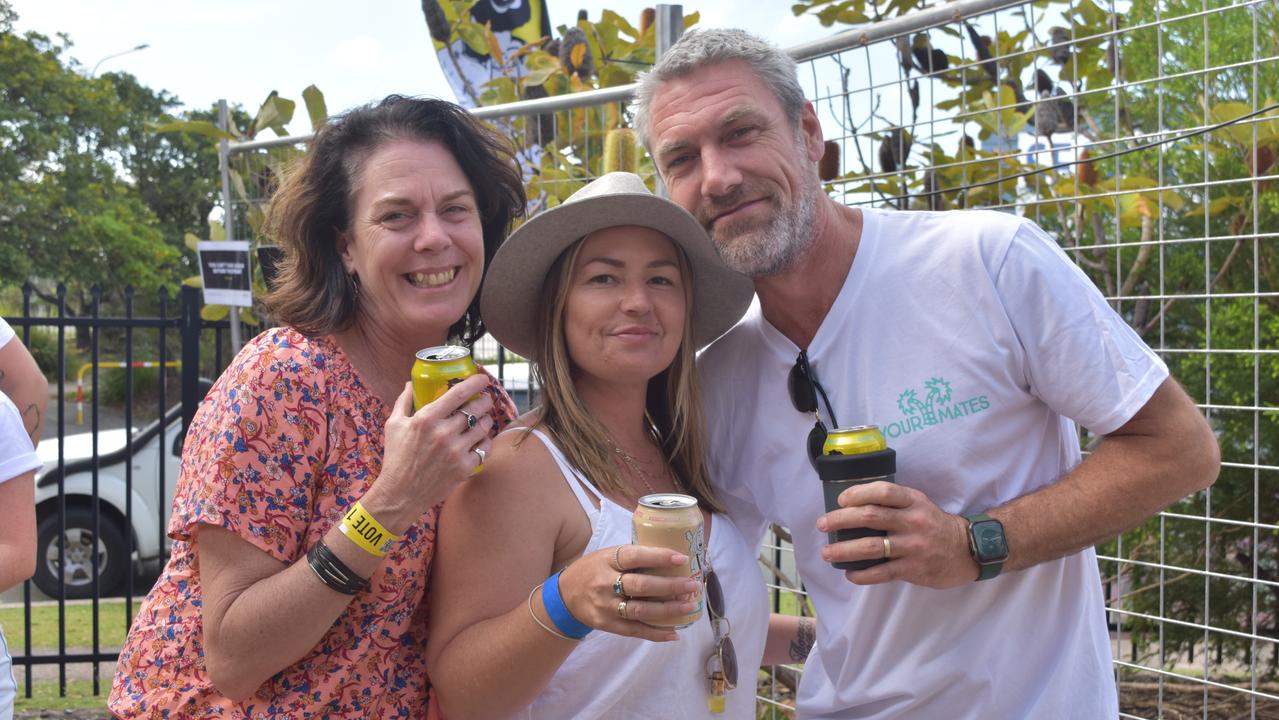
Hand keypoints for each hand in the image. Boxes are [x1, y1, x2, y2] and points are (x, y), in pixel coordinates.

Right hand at [365, 375, 495, 530]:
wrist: (400, 494)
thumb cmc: (396, 458)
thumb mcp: (394, 425)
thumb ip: (404, 401)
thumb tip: (411, 383)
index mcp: (426, 418)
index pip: (459, 393)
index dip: (476, 382)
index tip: (483, 378)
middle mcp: (443, 432)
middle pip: (476, 408)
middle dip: (485, 401)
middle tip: (485, 401)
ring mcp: (455, 451)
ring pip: (483, 427)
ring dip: (486, 420)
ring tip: (483, 419)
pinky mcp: (463, 467)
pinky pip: (484, 448)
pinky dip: (484, 442)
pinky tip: (480, 440)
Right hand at [557, 544, 700, 641]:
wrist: (564, 595)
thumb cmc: (594, 570)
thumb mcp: (606, 555)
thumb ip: (632, 557)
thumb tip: (671, 557)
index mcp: (606, 560)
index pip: (634, 557)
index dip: (658, 557)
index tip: (681, 559)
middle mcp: (605, 583)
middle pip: (641, 586)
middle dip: (669, 586)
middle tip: (692, 585)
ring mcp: (606, 607)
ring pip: (640, 611)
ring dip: (667, 610)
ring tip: (688, 606)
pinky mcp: (607, 625)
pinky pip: (635, 631)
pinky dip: (656, 633)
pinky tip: (674, 633)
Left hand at [816, 481, 976, 588]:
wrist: (966, 550)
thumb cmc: (933, 524)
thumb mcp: (919, 504)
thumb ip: (893, 502)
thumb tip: (852, 505)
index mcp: (913, 501)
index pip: (883, 491)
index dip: (857, 493)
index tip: (840, 500)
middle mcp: (912, 521)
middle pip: (870, 517)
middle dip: (840, 520)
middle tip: (822, 524)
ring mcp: (913, 546)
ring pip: (871, 547)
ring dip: (843, 550)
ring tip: (827, 553)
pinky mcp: (913, 569)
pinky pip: (881, 573)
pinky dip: (862, 574)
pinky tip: (850, 574)